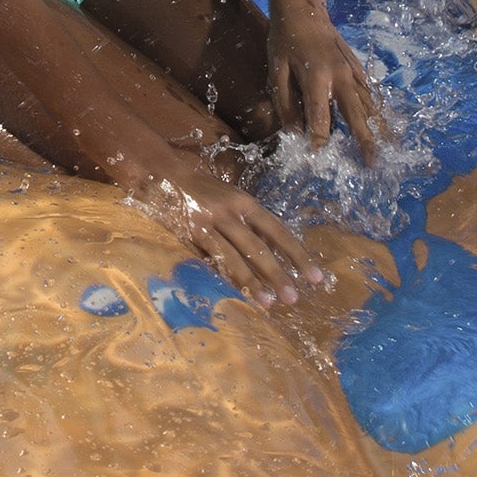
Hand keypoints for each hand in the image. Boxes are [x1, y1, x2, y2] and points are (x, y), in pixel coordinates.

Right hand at [112, 153, 328, 303]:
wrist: (161, 173)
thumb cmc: (201, 189)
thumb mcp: (230, 198)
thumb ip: (249, 222)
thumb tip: (277, 252)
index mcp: (244, 202)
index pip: (278, 231)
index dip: (297, 255)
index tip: (315, 277)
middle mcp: (229, 211)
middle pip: (259, 248)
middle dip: (279, 274)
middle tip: (295, 298)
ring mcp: (207, 224)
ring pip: (235, 258)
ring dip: (253, 283)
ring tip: (269, 304)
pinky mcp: (187, 234)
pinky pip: (209, 260)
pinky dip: (223, 278)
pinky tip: (234, 295)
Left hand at [266, 11, 385, 162]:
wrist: (303, 9)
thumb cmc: (285, 40)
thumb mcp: (276, 71)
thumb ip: (286, 104)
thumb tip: (295, 133)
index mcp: (316, 77)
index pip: (320, 118)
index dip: (318, 140)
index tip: (318, 158)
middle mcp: (340, 76)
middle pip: (356, 114)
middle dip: (365, 140)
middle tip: (372, 164)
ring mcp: (352, 71)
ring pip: (369, 104)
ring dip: (379, 127)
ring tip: (390, 148)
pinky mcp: (357, 67)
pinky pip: (369, 93)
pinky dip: (377, 110)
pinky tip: (384, 124)